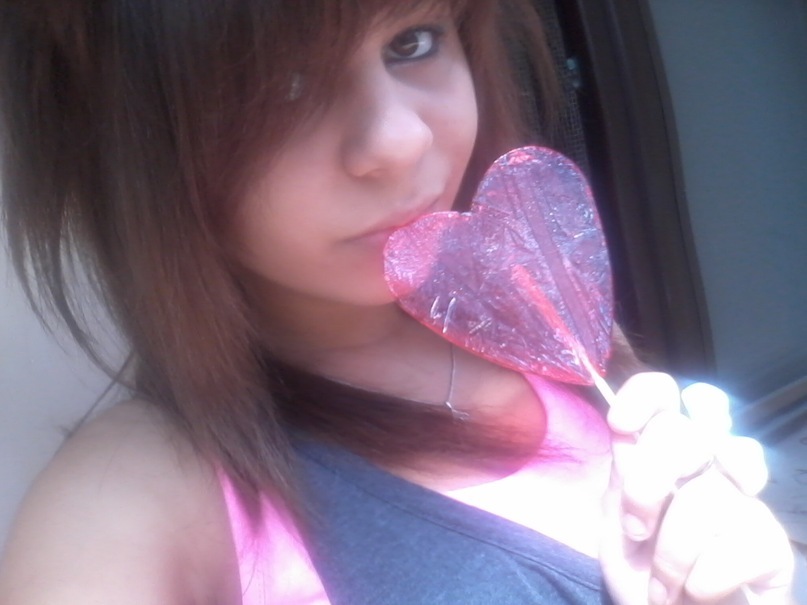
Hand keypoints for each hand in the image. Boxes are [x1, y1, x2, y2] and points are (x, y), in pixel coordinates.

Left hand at [599, 372, 794, 604]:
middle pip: (685, 433)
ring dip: (670, 554)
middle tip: (635, 531)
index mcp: (661, 454)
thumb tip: (627, 433)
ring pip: (706, 496)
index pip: (666, 394)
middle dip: (647, 486)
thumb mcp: (615, 526)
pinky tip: (697, 593)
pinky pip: (737, 544)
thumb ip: (624, 477)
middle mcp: (706, 466)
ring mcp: (743, 502)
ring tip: (662, 584)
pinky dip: (702, 580)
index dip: (646, 395)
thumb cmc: (642, 577)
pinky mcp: (771, 544)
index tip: (621, 425)